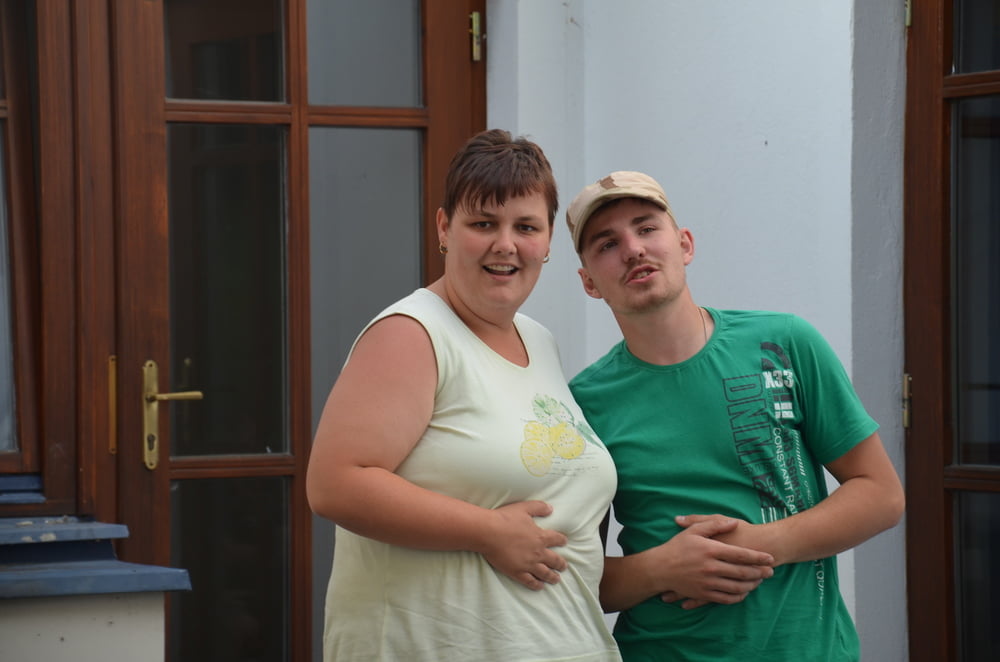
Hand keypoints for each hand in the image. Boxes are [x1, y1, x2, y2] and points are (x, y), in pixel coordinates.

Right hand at [480, 501, 568, 590]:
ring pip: (545, 573)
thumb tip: (550, 509)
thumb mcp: (524, 508)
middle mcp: (538, 552)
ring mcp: (528, 564)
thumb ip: (539, 507)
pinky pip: (530, 581)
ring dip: (552, 577)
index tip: (564, 542)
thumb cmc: (505, 518)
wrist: (489, 532)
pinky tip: (540, 586)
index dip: (562, 540)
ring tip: (556, 579)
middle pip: (554, 560)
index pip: (557, 539)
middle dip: (561, 564)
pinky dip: (537, 585)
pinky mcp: (517, 572)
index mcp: (540, 536)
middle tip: (564, 567)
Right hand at [654, 516, 772, 608]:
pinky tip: (744, 592)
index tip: (770, 558)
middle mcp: (711, 568)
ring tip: (760, 582)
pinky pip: (726, 599)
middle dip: (760, 572)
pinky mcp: (703, 594)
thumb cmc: (677, 547)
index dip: (758, 557)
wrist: (659, 568)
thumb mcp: (694, 530)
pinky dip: (738, 597)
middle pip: (742, 572)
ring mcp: (708, 583)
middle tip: (771, 572)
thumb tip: (734, 523)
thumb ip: (715, 524)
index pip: (741, 554)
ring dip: (752, 585)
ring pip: (737, 587)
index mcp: (711, 550)